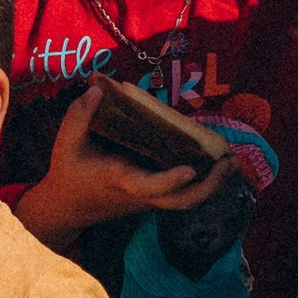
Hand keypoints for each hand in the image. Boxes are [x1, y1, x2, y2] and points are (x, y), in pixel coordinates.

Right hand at [11, 85, 233, 247]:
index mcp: (120, 179)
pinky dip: (201, 180)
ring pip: (186, 200)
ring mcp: (148, 199)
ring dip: (212, 183)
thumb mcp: (65, 143)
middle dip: (210, 185)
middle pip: (182, 201)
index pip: (150, 186)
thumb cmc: (69, 173)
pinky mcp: (152, 197)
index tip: (190, 169)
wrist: (68, 208)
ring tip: (232, 160)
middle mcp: (140, 193)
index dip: (171, 181)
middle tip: (231, 161)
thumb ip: (79, 115)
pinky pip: (181, 193)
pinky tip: (214, 160)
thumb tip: (97, 89)